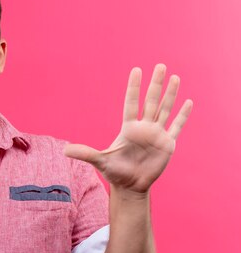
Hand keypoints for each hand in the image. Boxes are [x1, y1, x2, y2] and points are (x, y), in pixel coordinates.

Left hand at [64, 64, 192, 193]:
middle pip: (151, 101)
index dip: (134, 87)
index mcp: (128, 128)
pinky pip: (177, 126)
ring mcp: (156, 134)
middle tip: (160, 66)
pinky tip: (188, 102)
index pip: (131, 102)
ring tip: (175, 77)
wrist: (130, 186)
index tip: (136, 70)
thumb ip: (85, 153)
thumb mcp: (100, 161)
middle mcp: (143, 128)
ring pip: (165, 109)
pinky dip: (183, 115)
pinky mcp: (167, 144)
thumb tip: (64, 151)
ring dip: (170, 94)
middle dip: (156, 84)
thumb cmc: (114, 172)